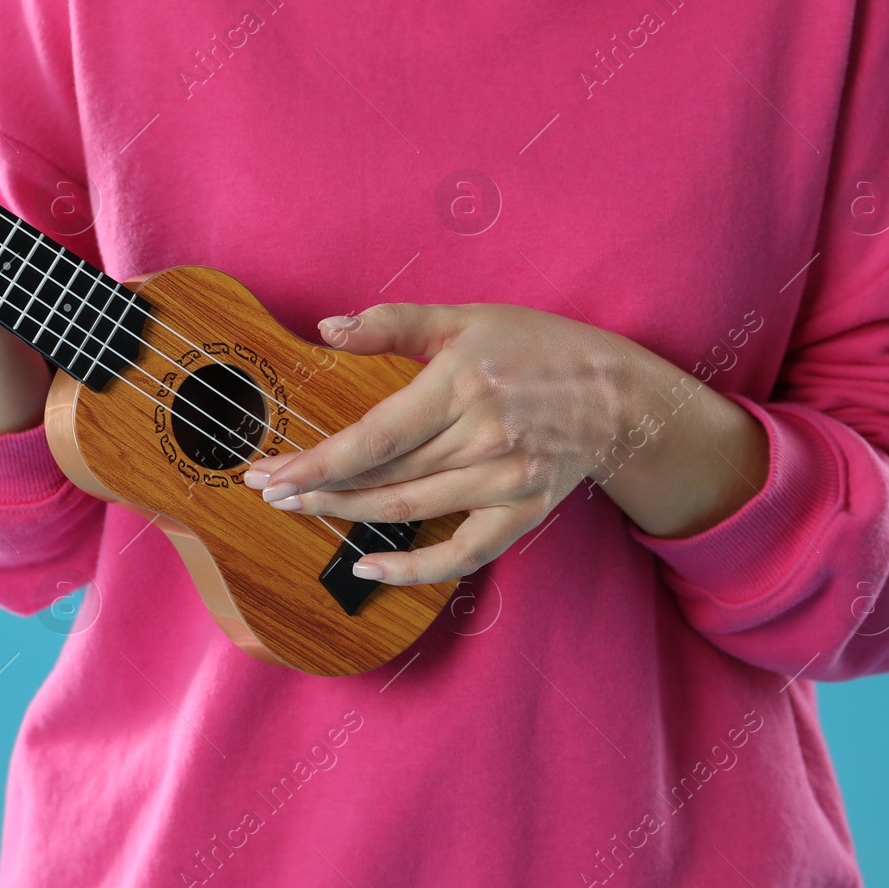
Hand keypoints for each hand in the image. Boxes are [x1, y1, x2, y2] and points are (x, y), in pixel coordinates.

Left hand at [243, 303, 768, 585]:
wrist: (619, 394)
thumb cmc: (537, 347)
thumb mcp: (466, 318)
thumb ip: (394, 323)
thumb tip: (329, 328)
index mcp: (461, 386)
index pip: (373, 437)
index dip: (317, 461)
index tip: (271, 471)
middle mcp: (482, 438)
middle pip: (382, 477)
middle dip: (317, 488)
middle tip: (269, 491)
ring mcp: (503, 482)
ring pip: (408, 511)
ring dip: (347, 516)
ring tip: (303, 510)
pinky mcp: (520, 514)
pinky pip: (459, 554)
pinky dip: (411, 568)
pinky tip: (367, 567)